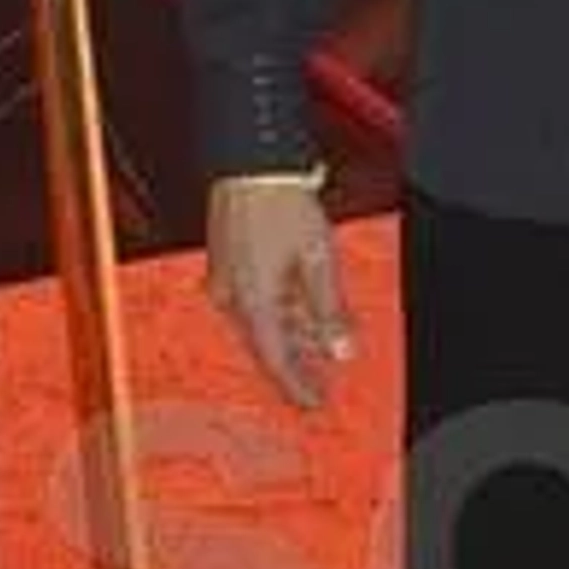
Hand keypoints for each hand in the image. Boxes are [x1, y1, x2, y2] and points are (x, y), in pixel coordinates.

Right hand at [205, 176, 355, 410]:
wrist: (251, 164)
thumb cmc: (281, 205)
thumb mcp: (318, 261)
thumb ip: (329, 310)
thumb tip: (341, 350)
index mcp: (253, 305)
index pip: (276, 362)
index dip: (296, 387)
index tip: (313, 404)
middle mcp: (233, 298)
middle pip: (267, 346)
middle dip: (295, 365)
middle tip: (318, 383)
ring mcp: (227, 280)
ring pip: (261, 323)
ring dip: (290, 337)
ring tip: (317, 348)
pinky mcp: (228, 262)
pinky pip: (254, 301)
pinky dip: (279, 312)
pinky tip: (299, 311)